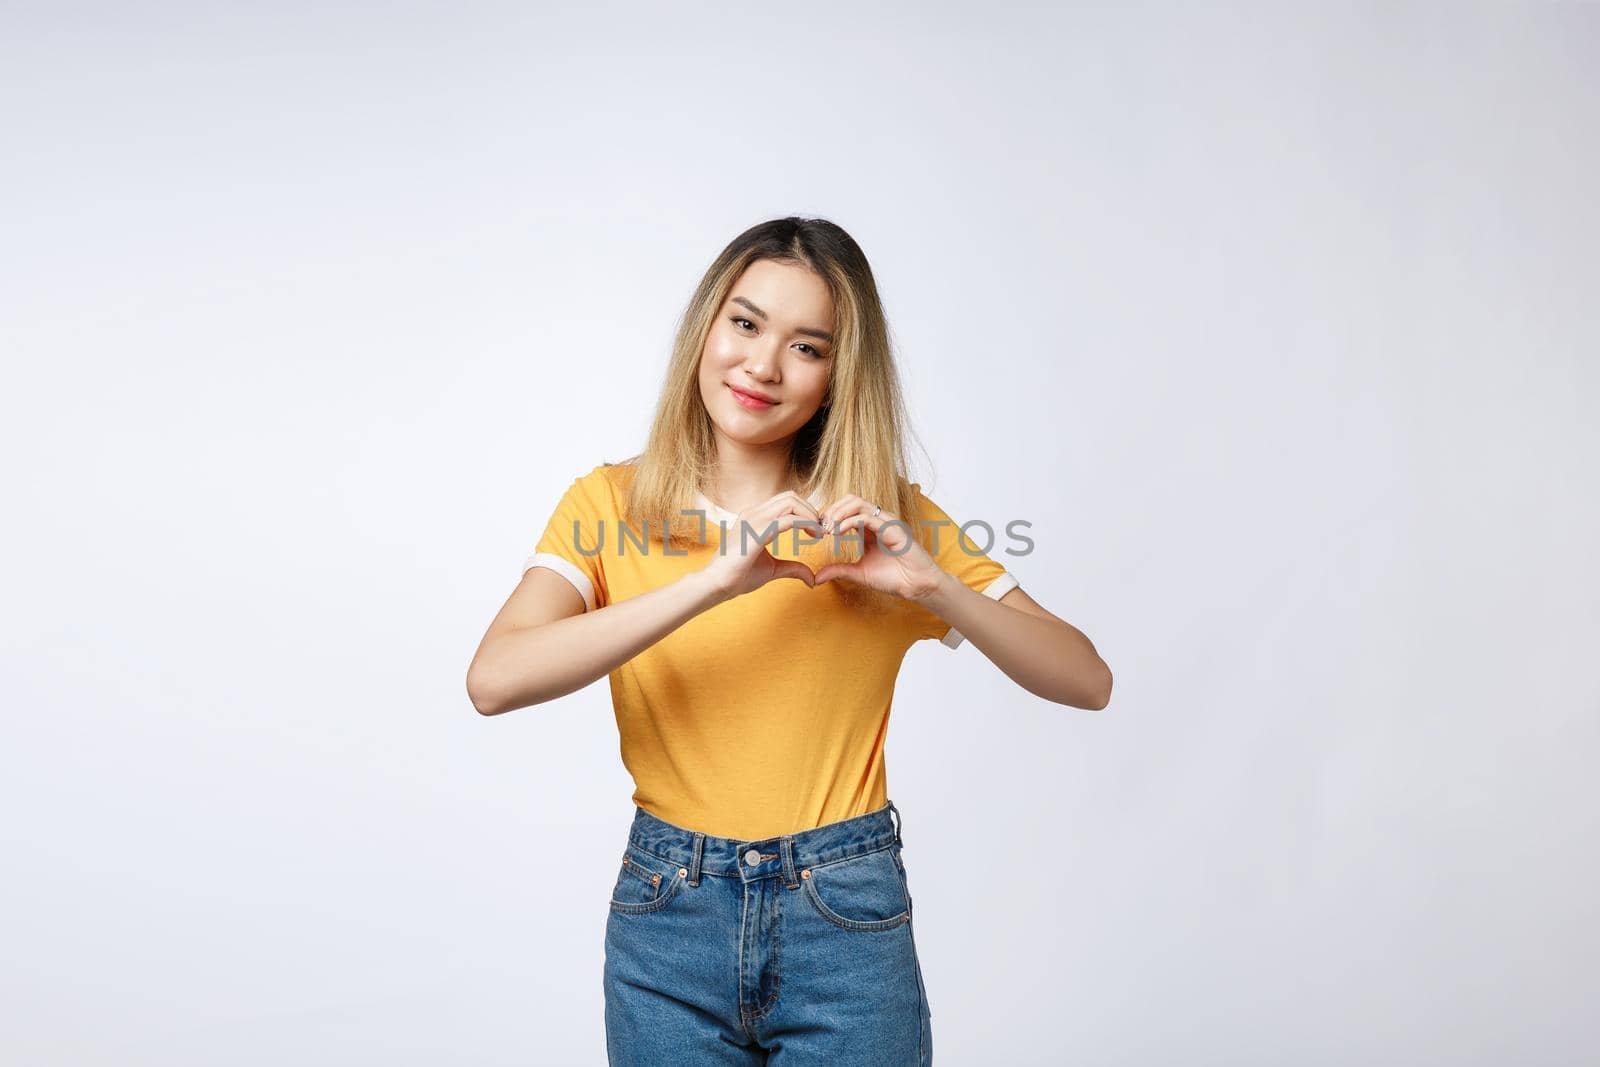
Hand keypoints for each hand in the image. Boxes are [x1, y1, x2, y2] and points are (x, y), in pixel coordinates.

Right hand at [698, 490, 823, 601]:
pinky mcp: (758, 530)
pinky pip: (788, 519)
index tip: (817, 530)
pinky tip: (814, 536)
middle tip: (822, 530)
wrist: (717, 585)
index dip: (805, 512)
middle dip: (811, 510)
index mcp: (755, 517)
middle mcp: (754, 513)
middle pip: (791, 496)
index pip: (785, 501)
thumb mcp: (772, 569)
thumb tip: (812, 578)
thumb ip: (792, 568)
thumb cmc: (738, 576)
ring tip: (819, 533)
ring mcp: (754, 519)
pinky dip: (807, 524)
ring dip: (810, 515)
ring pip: (791, 502)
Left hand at [813, 494, 943, 600]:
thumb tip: (816, 577)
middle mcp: (878, 520)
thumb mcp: (858, 573)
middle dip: (831, 510)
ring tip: (828, 528)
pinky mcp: (893, 528)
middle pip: (850, 500)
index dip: (829, 515)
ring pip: (857, 502)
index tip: (816, 529)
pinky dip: (849, 522)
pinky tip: (839, 532)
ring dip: (838, 512)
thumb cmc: (893, 578)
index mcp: (870, 527)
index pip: (846, 509)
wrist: (916, 586)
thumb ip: (838, 571)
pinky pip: (868, 517)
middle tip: (820, 526)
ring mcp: (886, 522)